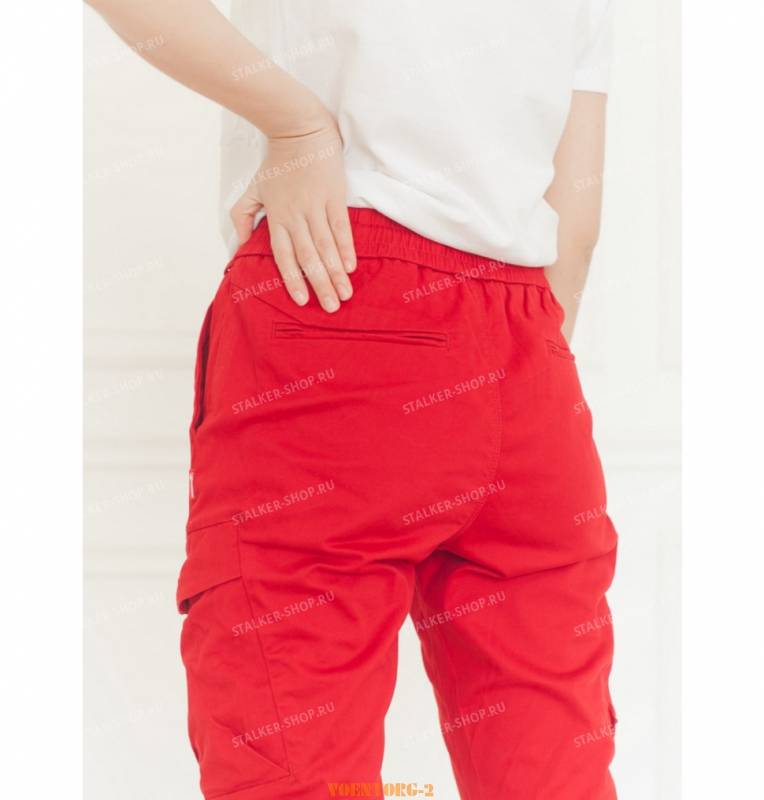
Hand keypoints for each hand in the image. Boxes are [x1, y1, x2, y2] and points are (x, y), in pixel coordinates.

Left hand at [230, 120, 355, 312]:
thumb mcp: (252, 189)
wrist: (297, 128)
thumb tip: (237, 245)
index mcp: (276, 218)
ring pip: (326, 247)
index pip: (284, 256)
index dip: (293, 280)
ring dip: (336, 273)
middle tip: (331, 308)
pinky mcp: (334, 196)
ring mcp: (316, 207)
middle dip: (320, 285)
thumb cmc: (275, 162)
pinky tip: (350, 267)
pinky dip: (346, 248)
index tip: (302, 301)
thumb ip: (242, 217)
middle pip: (308, 257)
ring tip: (345, 294)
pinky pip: (341, 228)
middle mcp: (296, 216)